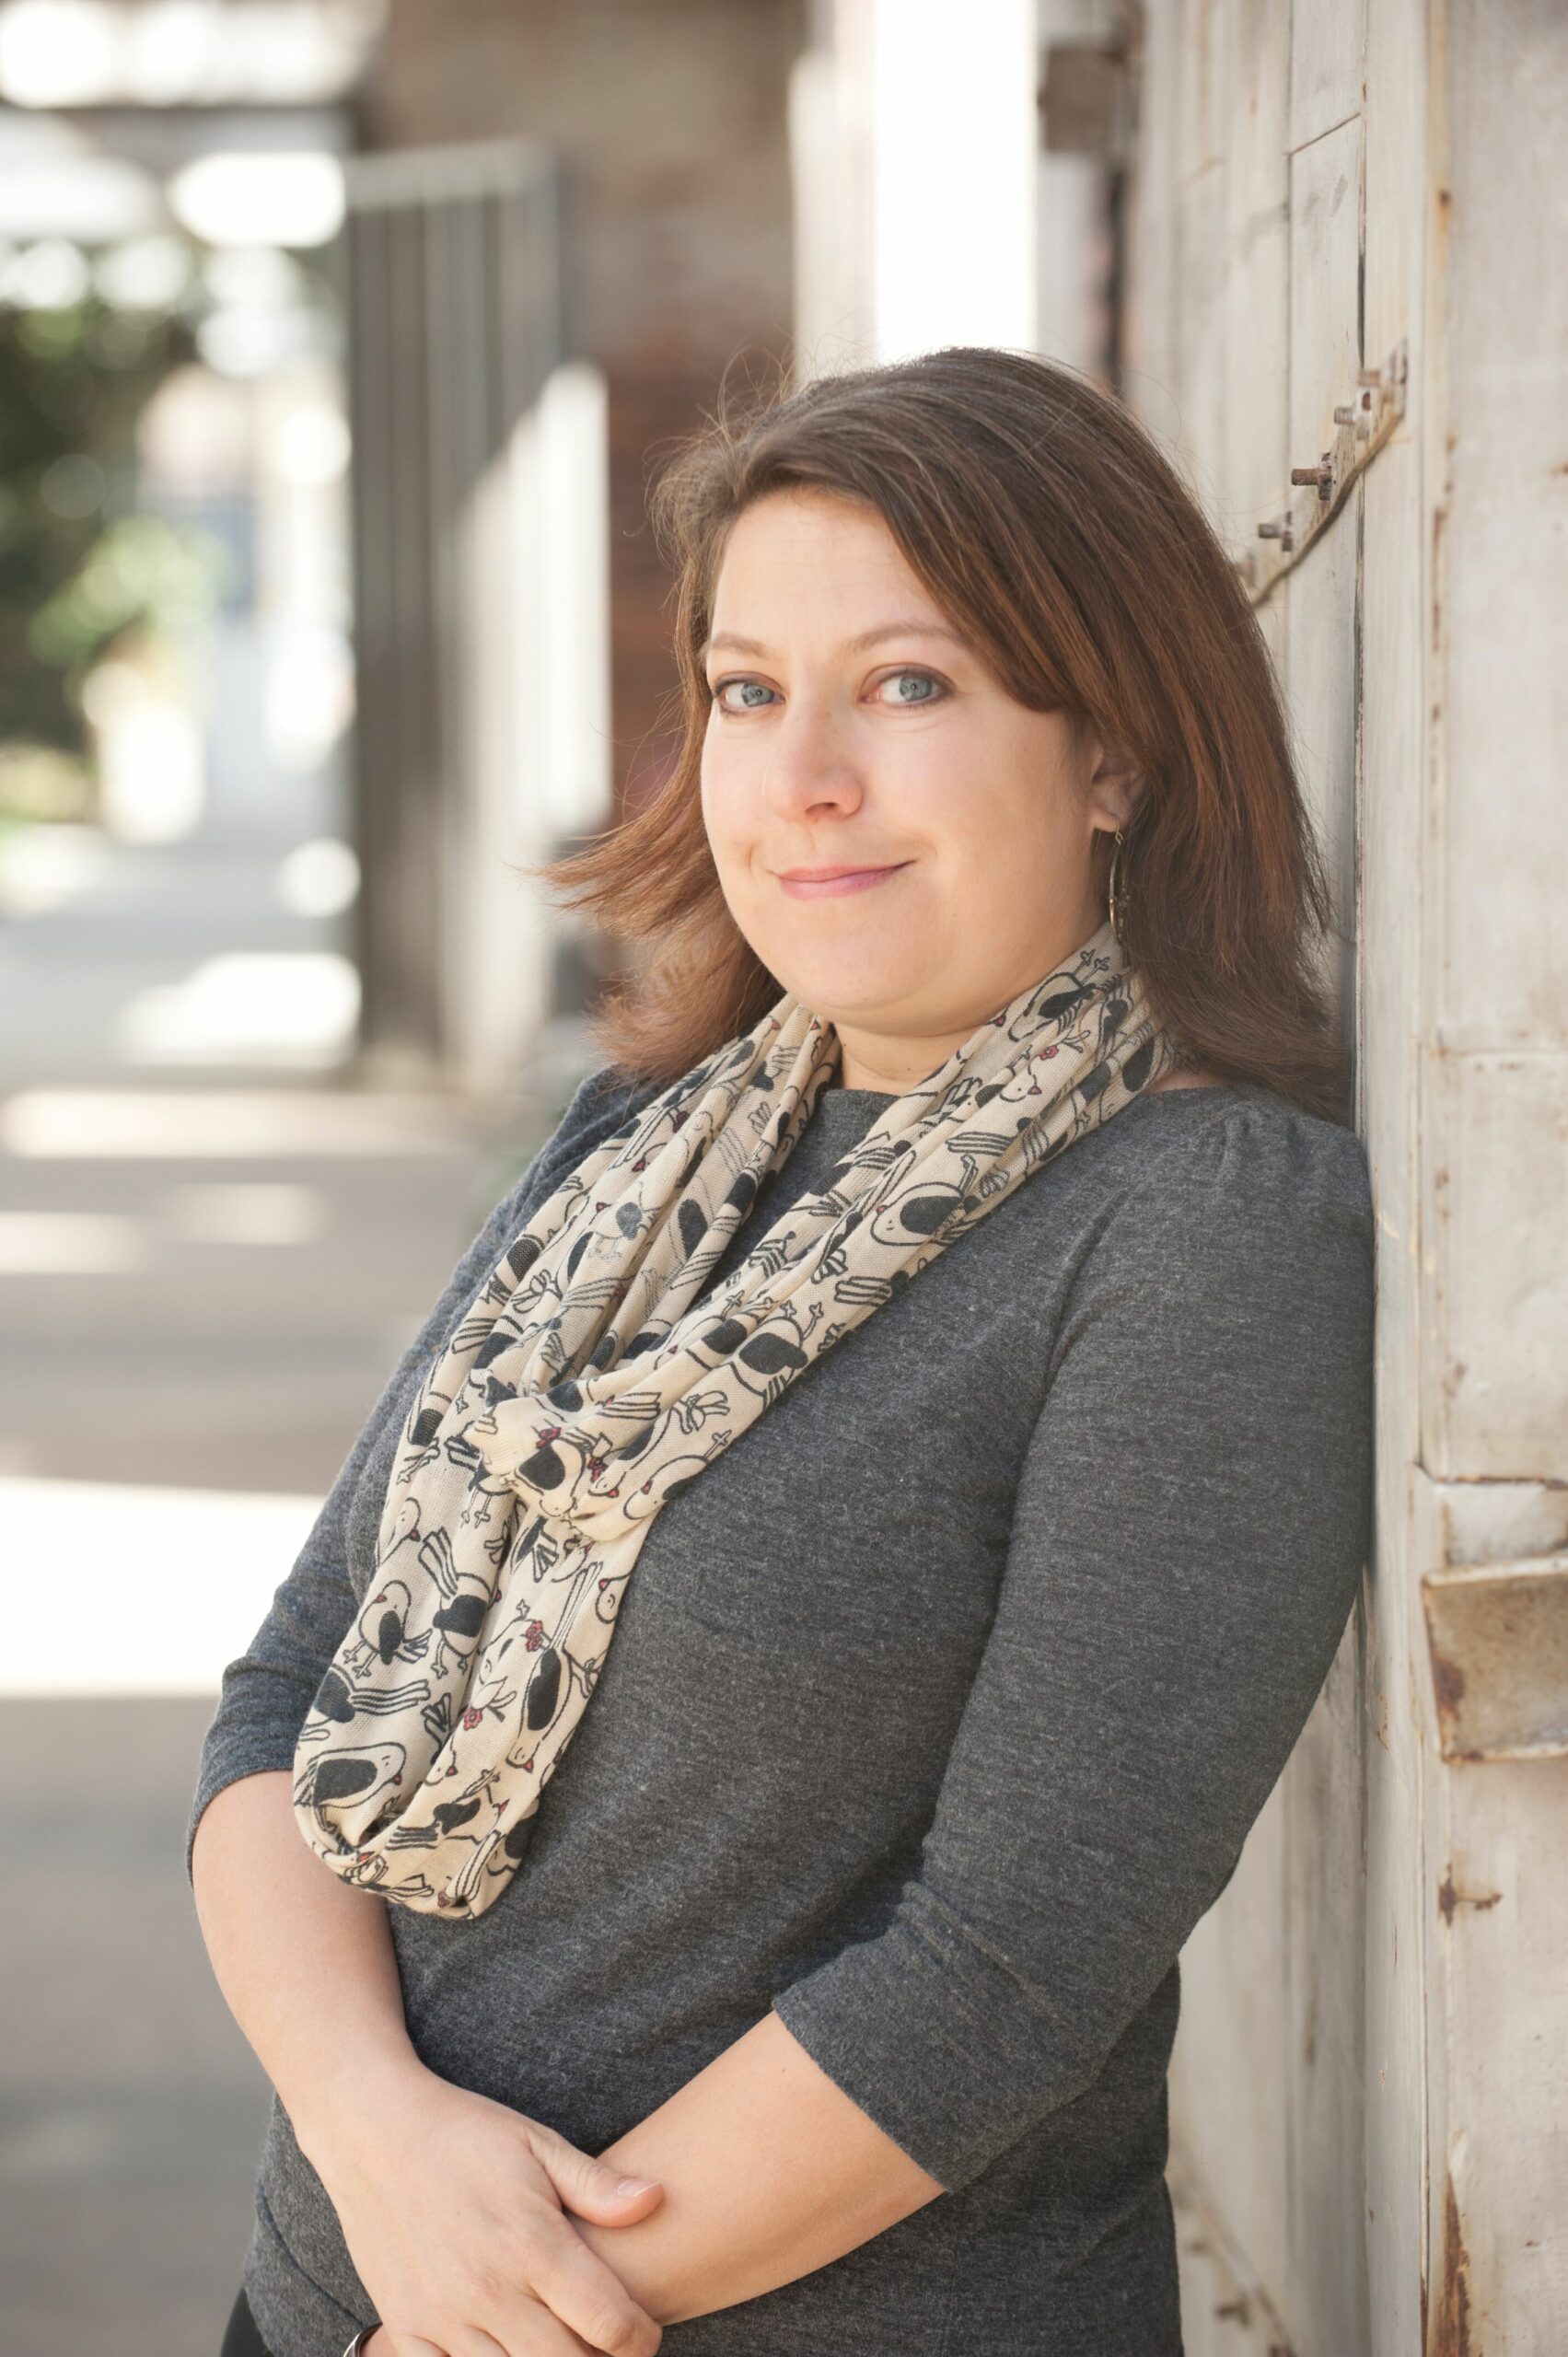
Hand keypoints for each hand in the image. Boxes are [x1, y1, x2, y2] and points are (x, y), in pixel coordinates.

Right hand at [296, 2059, 665, 2356]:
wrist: (373, 2132)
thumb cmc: (464, 2134)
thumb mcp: (537, 2143)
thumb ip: (596, 2184)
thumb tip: (655, 2200)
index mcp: (532, 2243)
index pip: (608, 2324)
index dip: (640, 2338)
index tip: (643, 2332)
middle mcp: (490, 2289)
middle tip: (602, 2340)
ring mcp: (444, 2316)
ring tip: (556, 2341)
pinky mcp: (408, 2328)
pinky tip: (502, 2348)